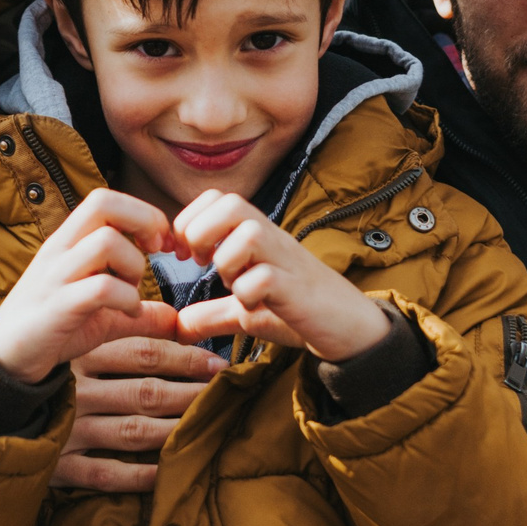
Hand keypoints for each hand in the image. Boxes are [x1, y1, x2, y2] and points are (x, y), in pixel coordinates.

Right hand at [0, 189, 182, 383]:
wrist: (6, 357)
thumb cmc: (53, 327)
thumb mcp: (103, 316)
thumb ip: (139, 312)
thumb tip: (177, 320)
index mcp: (70, 241)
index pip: (106, 199)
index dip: (143, 212)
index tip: (162, 243)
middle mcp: (61, 250)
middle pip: (103, 202)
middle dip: (143, 219)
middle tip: (158, 250)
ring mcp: (56, 276)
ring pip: (105, 242)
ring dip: (134, 265)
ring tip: (134, 290)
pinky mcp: (57, 307)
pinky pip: (100, 287)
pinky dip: (126, 299)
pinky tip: (128, 313)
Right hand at [51, 335, 228, 492]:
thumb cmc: (50, 370)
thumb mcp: (77, 342)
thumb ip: (121, 329)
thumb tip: (178, 319)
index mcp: (81, 356)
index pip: (142, 353)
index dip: (184, 357)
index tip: (217, 361)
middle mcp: (77, 391)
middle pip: (144, 391)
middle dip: (190, 391)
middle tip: (224, 392)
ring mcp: (69, 430)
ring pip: (132, 431)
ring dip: (175, 430)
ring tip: (207, 425)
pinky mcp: (60, 464)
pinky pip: (105, 473)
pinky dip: (138, 474)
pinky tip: (168, 471)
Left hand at [167, 192, 390, 361]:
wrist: (349, 328)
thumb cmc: (298, 310)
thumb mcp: (246, 310)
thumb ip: (212, 314)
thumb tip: (177, 326)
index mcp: (256, 235)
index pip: (216, 198)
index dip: (189, 220)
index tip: (186, 255)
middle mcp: (272, 239)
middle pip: (229, 203)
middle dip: (202, 234)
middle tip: (203, 264)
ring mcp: (286, 261)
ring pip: (248, 234)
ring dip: (227, 262)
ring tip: (232, 284)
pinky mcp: (298, 289)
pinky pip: (265, 278)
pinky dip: (247, 293)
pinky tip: (253, 305)